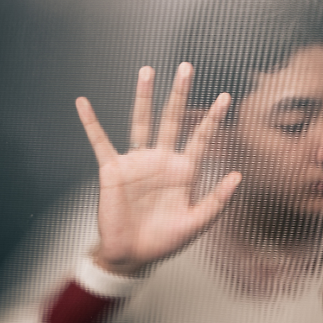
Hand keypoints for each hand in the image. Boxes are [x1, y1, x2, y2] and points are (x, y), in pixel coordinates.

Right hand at [76, 63, 240, 274]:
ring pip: (141, 122)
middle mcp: (162, 159)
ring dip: (143, 97)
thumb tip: (239, 175)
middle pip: (173, 119)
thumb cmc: (166, 240)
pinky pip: (100, 142)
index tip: (226, 96)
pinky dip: (91, 123)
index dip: (213, 118)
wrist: (133, 256)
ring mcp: (137, 162)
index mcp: (185, 170)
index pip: (202, 137)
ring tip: (147, 71)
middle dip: (180, 94)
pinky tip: (83, 103)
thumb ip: (217, 201)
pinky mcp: (113, 170)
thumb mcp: (197, 223)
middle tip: (187, 67)